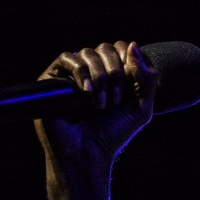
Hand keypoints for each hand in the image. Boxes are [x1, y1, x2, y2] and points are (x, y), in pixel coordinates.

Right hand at [34, 41, 157, 199]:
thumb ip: (146, 77)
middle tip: (113, 102)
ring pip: (88, 52)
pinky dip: (81, 72)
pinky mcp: (52, 79)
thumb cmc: (113, 134)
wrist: (88, 155)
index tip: (129, 87)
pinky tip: (87, 92)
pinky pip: (66, 58)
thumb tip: (133, 45)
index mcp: (112, 73)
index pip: (122, 48)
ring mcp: (71, 74)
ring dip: (100, 78)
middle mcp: (91, 70)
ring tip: (99, 105)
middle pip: (106, 48)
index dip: (129, 61)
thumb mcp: (141, 108)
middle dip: (115, 74)